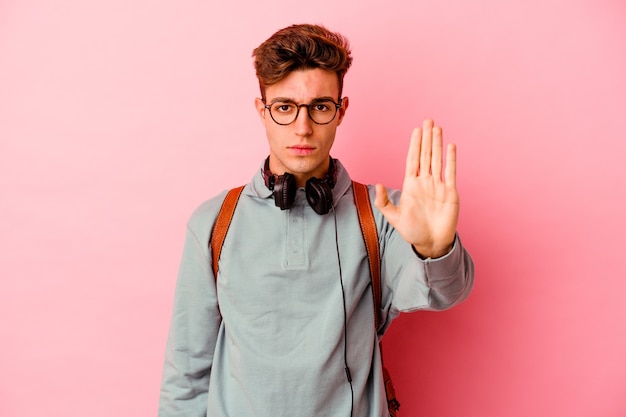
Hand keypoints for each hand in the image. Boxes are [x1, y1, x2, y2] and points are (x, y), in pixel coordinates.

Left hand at [374, 119, 458, 257]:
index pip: (413, 160)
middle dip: (426, 138)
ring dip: (438, 144)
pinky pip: (451, 172)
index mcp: (411, 185)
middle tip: (428, 120)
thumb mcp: (394, 217)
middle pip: (426, 155)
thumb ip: (384, 202)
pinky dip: (451, 159)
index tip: (416, 130)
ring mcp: (438, 185)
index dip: (414, 145)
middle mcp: (425, 182)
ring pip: (438, 159)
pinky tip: (451, 146)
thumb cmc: (412, 232)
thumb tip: (377, 185)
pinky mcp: (450, 192)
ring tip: (438, 128)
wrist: (431, 243)